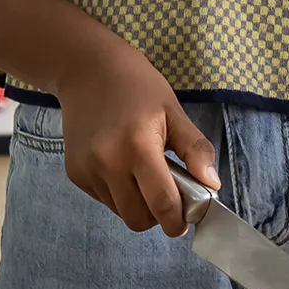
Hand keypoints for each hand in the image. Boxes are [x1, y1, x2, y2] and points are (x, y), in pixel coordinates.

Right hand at [55, 46, 220, 236]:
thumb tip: (213, 184)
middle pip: (138, 218)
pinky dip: (120, 195)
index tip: (186, 220)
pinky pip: (104, 200)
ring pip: (120, 212)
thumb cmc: (136, 87)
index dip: (177, 220)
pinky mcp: (75, 172)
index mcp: (137, 147)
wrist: (86, 69)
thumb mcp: (174, 112)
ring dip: (138, 205)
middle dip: (158, 215)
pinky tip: (123, 167)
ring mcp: (86, 169)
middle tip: (168, 194)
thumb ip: (196, 150)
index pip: (161, 204)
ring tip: (144, 174)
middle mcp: (107, 162)